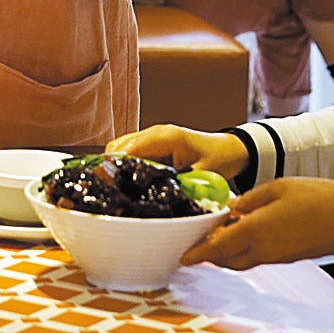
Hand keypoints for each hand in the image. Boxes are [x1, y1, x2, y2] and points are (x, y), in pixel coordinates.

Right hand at [106, 124, 249, 180]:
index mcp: (166, 136)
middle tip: (109, 192)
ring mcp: (152, 136)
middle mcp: (155, 132)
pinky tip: (127, 183)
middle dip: (109, 168)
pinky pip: (129, 152)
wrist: (229, 149)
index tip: (104, 184)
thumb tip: (160, 200)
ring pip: (120, 148)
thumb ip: (181, 185)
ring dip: (115, 167)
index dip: (113, 165)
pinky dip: (124, 165)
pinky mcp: (151, 143)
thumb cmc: (219, 159)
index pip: (129, 148)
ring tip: (116, 190)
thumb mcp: (202, 175)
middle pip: (118, 147)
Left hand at [179, 177, 333, 269]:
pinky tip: (243, 234)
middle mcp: (263, 249)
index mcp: (255, 230)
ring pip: (241, 261)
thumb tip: (230, 209)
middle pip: (226, 259)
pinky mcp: (287, 257)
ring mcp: (276, 256)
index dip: (198, 253)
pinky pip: (256, 258)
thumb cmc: (317, 198)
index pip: (217, 247)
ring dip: (226, 254)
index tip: (184, 257)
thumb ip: (249, 200)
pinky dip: (243, 252)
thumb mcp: (277, 188)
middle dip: (209, 254)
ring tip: (219, 236)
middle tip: (197, 242)